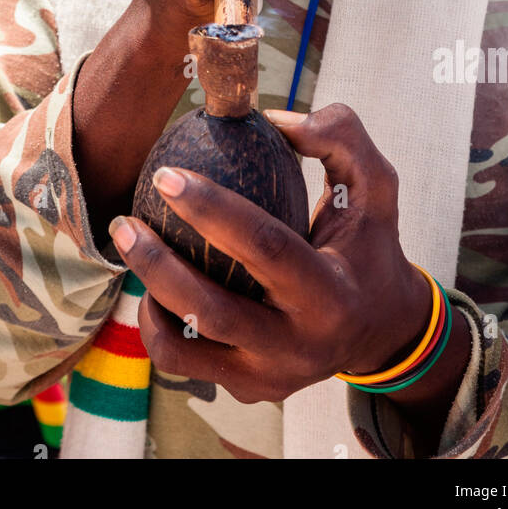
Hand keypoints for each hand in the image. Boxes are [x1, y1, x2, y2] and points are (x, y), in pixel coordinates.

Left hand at [108, 104, 431, 402]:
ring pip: (185, 349)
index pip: (264, 247)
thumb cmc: (370, 245)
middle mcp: (300, 346)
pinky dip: (159, 325)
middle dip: (156, 263)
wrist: (383, 330)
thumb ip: (339, 138)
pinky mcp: (249, 390)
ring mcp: (271, 377)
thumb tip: (273, 118)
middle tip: (124, 220)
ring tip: (131, 249)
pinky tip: (153, 285)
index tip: (167, 173)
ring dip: (147, 297)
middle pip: (211, 310)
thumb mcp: (375, 187)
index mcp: (331, 294)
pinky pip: (186, 363)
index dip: (212, 208)